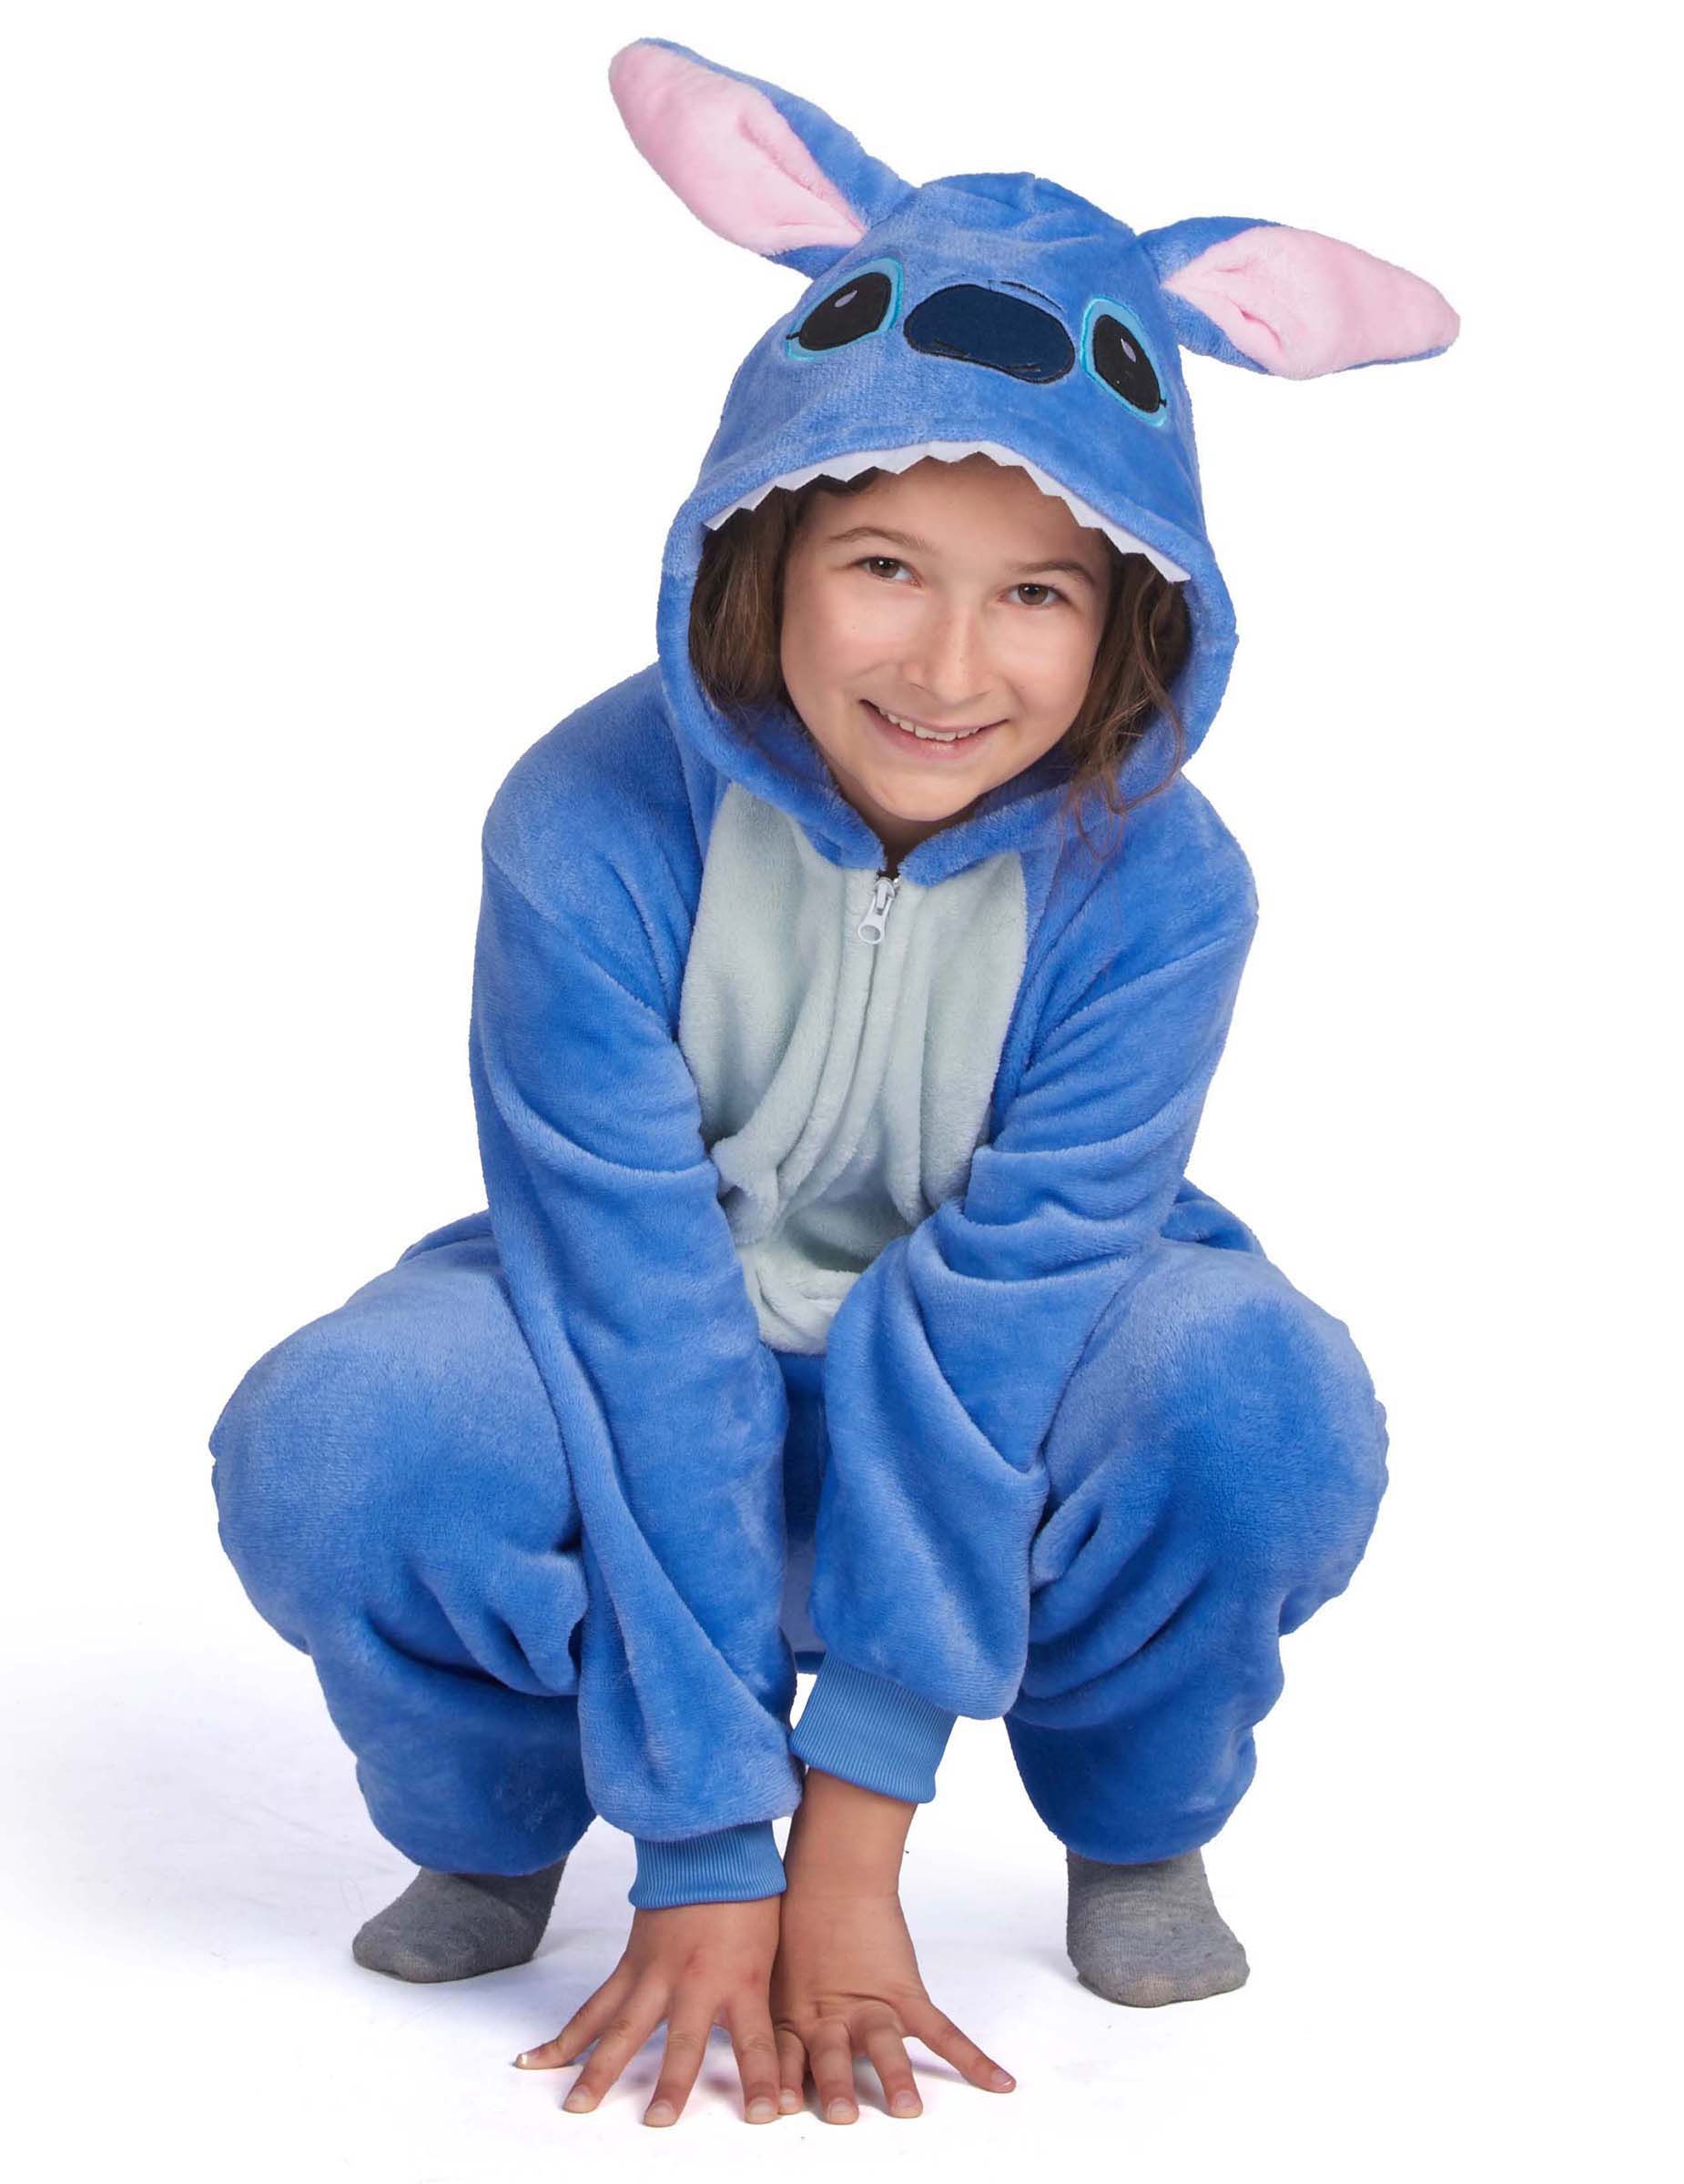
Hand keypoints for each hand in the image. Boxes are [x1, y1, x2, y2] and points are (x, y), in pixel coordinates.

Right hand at [514, 1895, 783, 2126]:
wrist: (710, 1842)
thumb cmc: (749, 1895)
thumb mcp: (769, 1950)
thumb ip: (762, 1999)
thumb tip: (778, 2044)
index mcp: (741, 1979)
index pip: (756, 2042)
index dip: (762, 2081)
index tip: (765, 2115)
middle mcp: (696, 1982)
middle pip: (683, 2043)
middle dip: (672, 2085)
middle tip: (658, 2121)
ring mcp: (657, 1974)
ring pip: (624, 2030)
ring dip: (599, 2071)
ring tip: (578, 2107)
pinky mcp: (630, 1965)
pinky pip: (594, 2008)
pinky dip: (564, 2037)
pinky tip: (535, 2060)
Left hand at [770, 1880, 1015, 2121]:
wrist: (833, 1875)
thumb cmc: (794, 1918)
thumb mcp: (767, 1972)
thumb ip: (761, 2009)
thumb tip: (737, 2029)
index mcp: (795, 2019)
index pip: (786, 2061)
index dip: (782, 2084)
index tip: (776, 2108)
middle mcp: (833, 2020)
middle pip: (833, 2059)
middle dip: (836, 2086)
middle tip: (840, 2114)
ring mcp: (871, 2007)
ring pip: (885, 2047)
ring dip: (895, 2077)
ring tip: (907, 2106)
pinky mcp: (905, 1993)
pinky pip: (942, 2031)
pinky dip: (973, 2058)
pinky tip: (999, 2083)